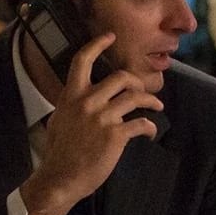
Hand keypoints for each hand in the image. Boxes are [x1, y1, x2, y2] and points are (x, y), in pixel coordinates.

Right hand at [21, 33, 161, 214]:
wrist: (60, 178)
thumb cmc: (58, 153)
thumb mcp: (59, 120)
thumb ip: (72, 106)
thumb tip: (80, 99)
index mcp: (71, 96)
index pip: (82, 60)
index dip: (97, 44)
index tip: (109, 36)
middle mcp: (87, 102)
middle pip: (120, 77)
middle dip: (136, 82)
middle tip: (142, 90)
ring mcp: (102, 118)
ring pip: (135, 98)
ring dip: (150, 101)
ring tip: (156, 107)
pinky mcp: (115, 135)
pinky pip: (141, 124)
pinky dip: (150, 127)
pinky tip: (150, 132)